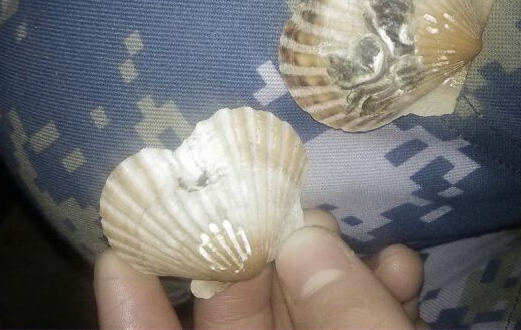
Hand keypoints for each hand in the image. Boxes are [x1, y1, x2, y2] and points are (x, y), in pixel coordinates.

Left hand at [94, 209, 426, 328]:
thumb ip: (347, 321)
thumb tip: (307, 242)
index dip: (137, 316)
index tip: (118, 254)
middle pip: (245, 320)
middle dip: (258, 257)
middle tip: (270, 203)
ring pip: (311, 314)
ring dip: (332, 266)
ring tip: (340, 225)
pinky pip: (362, 322)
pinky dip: (380, 294)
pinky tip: (403, 266)